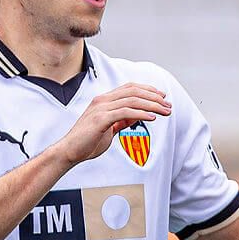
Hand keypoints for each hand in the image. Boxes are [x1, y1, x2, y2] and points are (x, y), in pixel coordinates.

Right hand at [53, 83, 171, 165]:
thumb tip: (137, 116)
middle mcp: (102, 100)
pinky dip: (141, 114)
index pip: (130, 88)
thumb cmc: (88, 141)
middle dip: (154, 97)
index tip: (162, 97)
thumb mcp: (109, 128)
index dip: (148, 90)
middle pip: (134, 91)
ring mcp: (101, 108)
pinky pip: (125, 112)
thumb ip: (122, 120)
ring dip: (152, 105)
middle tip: (168, 105)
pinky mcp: (100, 119)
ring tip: (165, 111)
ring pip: (132, 100)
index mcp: (104, 100)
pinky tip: (152, 117)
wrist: (70, 151)